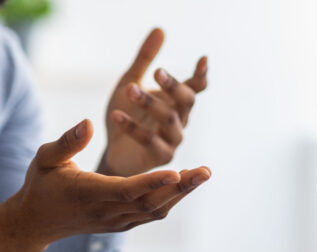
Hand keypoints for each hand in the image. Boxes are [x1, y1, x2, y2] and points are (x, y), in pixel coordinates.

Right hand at [0, 119, 210, 251]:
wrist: (36, 222)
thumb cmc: (41, 184)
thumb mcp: (46, 158)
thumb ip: (67, 141)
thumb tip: (88, 123)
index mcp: (88, 193)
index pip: (126, 190)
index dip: (152, 182)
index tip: (176, 172)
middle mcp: (107, 211)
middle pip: (150, 203)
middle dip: (181, 188)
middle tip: (206, 171)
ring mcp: (117, 221)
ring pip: (156, 210)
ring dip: (181, 194)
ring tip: (202, 174)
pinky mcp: (123, 224)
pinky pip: (152, 213)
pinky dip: (171, 199)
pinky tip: (186, 183)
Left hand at [101, 28, 208, 176]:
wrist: (112, 152)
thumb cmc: (126, 116)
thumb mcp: (130, 82)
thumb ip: (144, 59)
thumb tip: (160, 29)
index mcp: (176, 102)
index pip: (195, 87)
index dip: (201, 75)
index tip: (203, 59)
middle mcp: (180, 120)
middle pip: (187, 101)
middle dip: (173, 86)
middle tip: (157, 72)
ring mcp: (173, 139)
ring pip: (169, 119)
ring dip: (150, 103)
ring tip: (129, 90)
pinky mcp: (160, 157)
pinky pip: (150, 140)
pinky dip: (133, 127)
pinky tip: (116, 114)